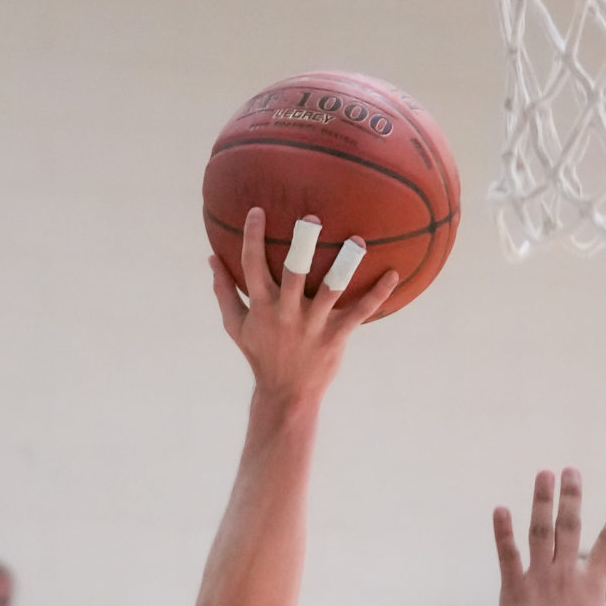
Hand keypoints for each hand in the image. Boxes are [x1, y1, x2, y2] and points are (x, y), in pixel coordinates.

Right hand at [211, 207, 398, 411]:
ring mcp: (313, 324)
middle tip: (312, 218)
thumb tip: (212, 258)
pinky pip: (361, 312)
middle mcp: (287, 312)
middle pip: (294, 272)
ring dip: (345, 264)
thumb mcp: (236, 326)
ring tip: (358, 240)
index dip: (253, 237)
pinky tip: (393, 274)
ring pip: (332, 289)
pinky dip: (378, 294)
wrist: (285, 394)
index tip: (257, 211)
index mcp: (262, 306)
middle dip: (302, 245)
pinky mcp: (336, 337)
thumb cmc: (261, 354)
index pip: (252, 265)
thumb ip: (224, 291)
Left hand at [495, 470, 605, 605]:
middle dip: (572, 496)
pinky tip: (501, 509)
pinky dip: (503, 532)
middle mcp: (567, 577)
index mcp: (593, 585)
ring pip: (540, 533)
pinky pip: (507, 556)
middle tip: (571, 471)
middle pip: (571, 527)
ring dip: (542, 502)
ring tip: (544, 475)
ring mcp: (539, 582)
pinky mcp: (514, 592)